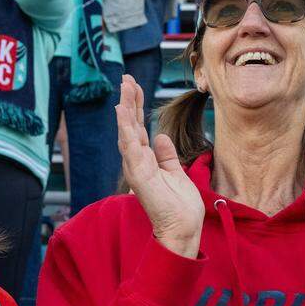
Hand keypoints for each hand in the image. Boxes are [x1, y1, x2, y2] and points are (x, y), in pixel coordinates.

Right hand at [116, 75, 203, 257]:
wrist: (182, 227)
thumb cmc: (179, 206)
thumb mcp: (176, 172)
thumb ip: (166, 155)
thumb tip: (160, 136)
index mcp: (146, 160)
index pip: (139, 128)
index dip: (136, 107)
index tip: (134, 86)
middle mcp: (137, 162)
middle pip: (130, 125)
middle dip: (128, 101)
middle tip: (126, 78)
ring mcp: (136, 167)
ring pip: (127, 131)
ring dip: (125, 108)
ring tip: (124, 87)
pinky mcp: (138, 173)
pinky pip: (130, 145)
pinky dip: (125, 127)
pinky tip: (122, 110)